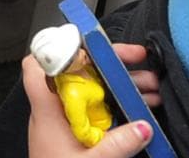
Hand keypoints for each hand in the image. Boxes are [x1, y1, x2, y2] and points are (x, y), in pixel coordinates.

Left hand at [24, 43, 162, 157]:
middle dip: (109, 63)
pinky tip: (142, 110)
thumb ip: (118, 144)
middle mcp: (53, 112)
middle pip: (75, 71)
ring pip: (92, 90)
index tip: (90, 45)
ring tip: (152, 87)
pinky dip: (118, 106)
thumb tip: (144, 126)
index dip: (58, 48)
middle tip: (139, 59)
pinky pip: (98, 111)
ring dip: (121, 85)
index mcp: (47, 111)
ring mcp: (65, 124)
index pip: (36, 67)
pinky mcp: (76, 137)